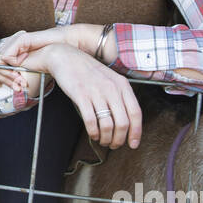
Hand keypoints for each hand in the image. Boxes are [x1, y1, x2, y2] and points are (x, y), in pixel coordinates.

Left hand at [0, 27, 79, 90]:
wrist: (61, 49)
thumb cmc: (44, 61)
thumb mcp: (23, 72)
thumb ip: (11, 75)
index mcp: (6, 52)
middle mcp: (6, 45)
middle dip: (1, 78)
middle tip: (16, 85)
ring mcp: (12, 41)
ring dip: (7, 74)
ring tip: (20, 79)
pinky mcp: (19, 39)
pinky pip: (6, 57)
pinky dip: (12, 67)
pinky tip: (23, 69)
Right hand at [17, 44, 142, 149]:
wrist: (66, 57)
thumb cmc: (89, 71)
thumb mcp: (111, 80)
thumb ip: (120, 97)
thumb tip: (126, 122)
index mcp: (122, 85)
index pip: (136, 113)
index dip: (136, 132)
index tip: (133, 144)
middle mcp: (112, 88)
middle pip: (123, 123)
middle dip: (119, 139)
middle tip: (114, 145)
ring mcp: (96, 92)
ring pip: (108, 125)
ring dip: (106, 138)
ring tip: (102, 140)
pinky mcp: (81, 95)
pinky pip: (90, 120)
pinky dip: (93, 132)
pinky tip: (92, 134)